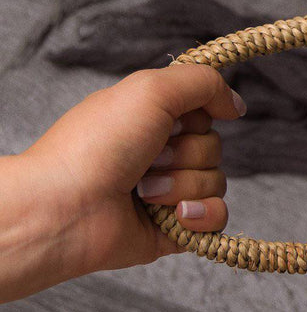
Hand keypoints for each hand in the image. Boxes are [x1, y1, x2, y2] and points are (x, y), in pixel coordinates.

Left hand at [7, 63, 243, 300]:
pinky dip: (200, 215)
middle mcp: (159, 155)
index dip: (196, 115)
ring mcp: (167, 193)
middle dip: (186, 153)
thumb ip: (203, 82)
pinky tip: (173, 215)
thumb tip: (237, 105)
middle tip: (147, 159)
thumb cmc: (95, 146)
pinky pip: (217, 217)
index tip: (172, 120)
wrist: (64, 209)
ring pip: (217, 181)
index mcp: (150, 121)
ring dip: (183, 184)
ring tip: (143, 191)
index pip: (204, 111)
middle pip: (214, 146)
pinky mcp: (174, 228)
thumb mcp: (151, 89)